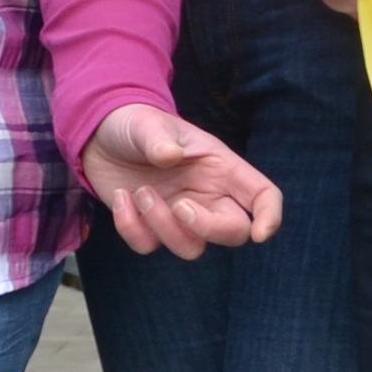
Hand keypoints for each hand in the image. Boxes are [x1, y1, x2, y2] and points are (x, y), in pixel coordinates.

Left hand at [81, 104, 283, 257]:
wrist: (100, 135)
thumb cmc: (135, 124)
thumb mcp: (145, 123)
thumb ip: (157, 137)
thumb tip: (169, 155)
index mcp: (220, 167)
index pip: (262, 194)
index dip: (270, 216)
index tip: (260, 235)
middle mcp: (207, 195)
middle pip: (233, 232)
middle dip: (208, 228)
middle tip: (179, 206)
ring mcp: (180, 215)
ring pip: (191, 248)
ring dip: (163, 226)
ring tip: (140, 192)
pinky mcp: (151, 227)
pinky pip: (150, 247)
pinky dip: (131, 228)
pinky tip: (120, 198)